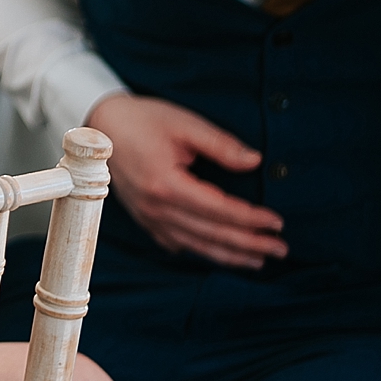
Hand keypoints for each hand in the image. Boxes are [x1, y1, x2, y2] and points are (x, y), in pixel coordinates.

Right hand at [85, 93, 287, 269]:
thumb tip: (256, 161)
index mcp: (166, 184)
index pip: (220, 210)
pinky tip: (220, 254)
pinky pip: (176, 243)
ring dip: (229, 255)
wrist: (100, 125)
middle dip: (249, 244)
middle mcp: (156, 208)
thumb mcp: (184, 124)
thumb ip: (221, 145)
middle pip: (211, 234)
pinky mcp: (144, 218)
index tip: (277, 222)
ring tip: (258, 260)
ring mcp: (147, 217)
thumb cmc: (142, 120)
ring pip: (196, 245)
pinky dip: (201, 251)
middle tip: (280, 249)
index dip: (251, 219)